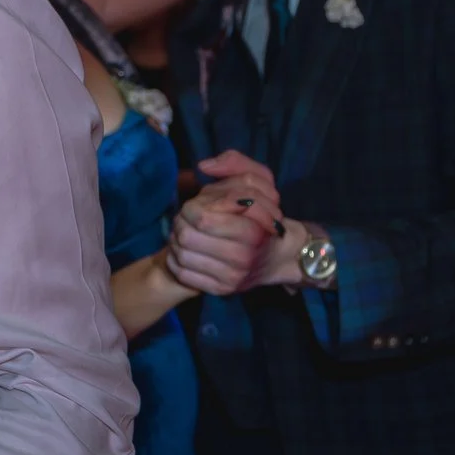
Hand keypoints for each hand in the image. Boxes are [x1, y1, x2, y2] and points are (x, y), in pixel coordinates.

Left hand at [165, 151, 280, 294]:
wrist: (277, 257)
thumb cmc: (262, 215)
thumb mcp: (257, 182)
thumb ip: (235, 163)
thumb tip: (204, 166)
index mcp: (253, 231)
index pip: (202, 218)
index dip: (191, 208)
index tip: (196, 206)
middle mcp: (243, 258)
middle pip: (187, 236)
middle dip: (181, 223)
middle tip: (187, 220)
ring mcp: (232, 278)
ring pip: (182, 255)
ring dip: (177, 241)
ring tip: (187, 234)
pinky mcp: (220, 291)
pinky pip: (183, 273)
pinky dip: (177, 260)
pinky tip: (187, 252)